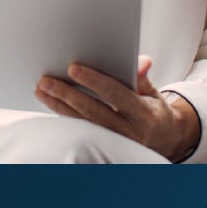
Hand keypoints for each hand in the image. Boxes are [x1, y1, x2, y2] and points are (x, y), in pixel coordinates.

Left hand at [34, 56, 199, 160]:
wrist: (165, 140)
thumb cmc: (154, 111)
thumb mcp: (153, 93)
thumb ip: (142, 77)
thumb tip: (142, 61)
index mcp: (144, 113)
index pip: (116, 94)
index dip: (95, 81)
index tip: (73, 68)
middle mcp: (129, 130)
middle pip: (93, 111)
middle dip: (67, 94)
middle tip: (46, 81)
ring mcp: (115, 142)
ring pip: (82, 123)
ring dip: (58, 106)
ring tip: (41, 90)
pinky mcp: (104, 146)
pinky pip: (80, 129)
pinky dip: (64, 114)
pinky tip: (50, 101)